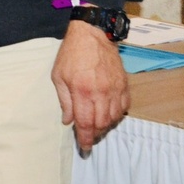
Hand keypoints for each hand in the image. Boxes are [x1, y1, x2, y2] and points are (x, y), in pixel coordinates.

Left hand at [51, 20, 129, 152]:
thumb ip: (64, 101)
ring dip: (105, 127)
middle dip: (94, 135)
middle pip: (102, 124)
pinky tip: (108, 114)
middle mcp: (101, 93)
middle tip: (87, 137)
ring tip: (96, 126)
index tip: (84, 148)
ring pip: (114, 118)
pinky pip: (124, 108)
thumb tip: (67, 121)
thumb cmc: (71, 54)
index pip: (86, 123)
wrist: (93, 35)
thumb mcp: (58, 76)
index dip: (85, 139)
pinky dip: (117, 115)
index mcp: (82, 91)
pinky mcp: (124, 85)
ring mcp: (115, 89)